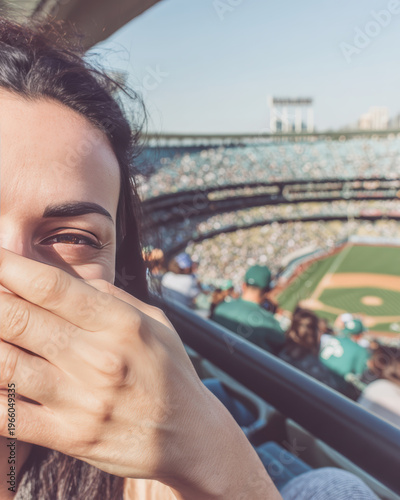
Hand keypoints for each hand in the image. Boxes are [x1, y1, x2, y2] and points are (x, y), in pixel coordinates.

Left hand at [0, 248, 280, 498]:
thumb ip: (113, 297)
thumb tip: (68, 279)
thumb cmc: (170, 372)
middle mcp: (99, 358)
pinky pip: (9, 416)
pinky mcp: (70, 436)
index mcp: (121, 324)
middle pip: (19, 319)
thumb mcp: (155, 323)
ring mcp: (81, 400)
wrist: (190, 435)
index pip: (52, 287)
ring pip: (5, 364)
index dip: (11, 267)